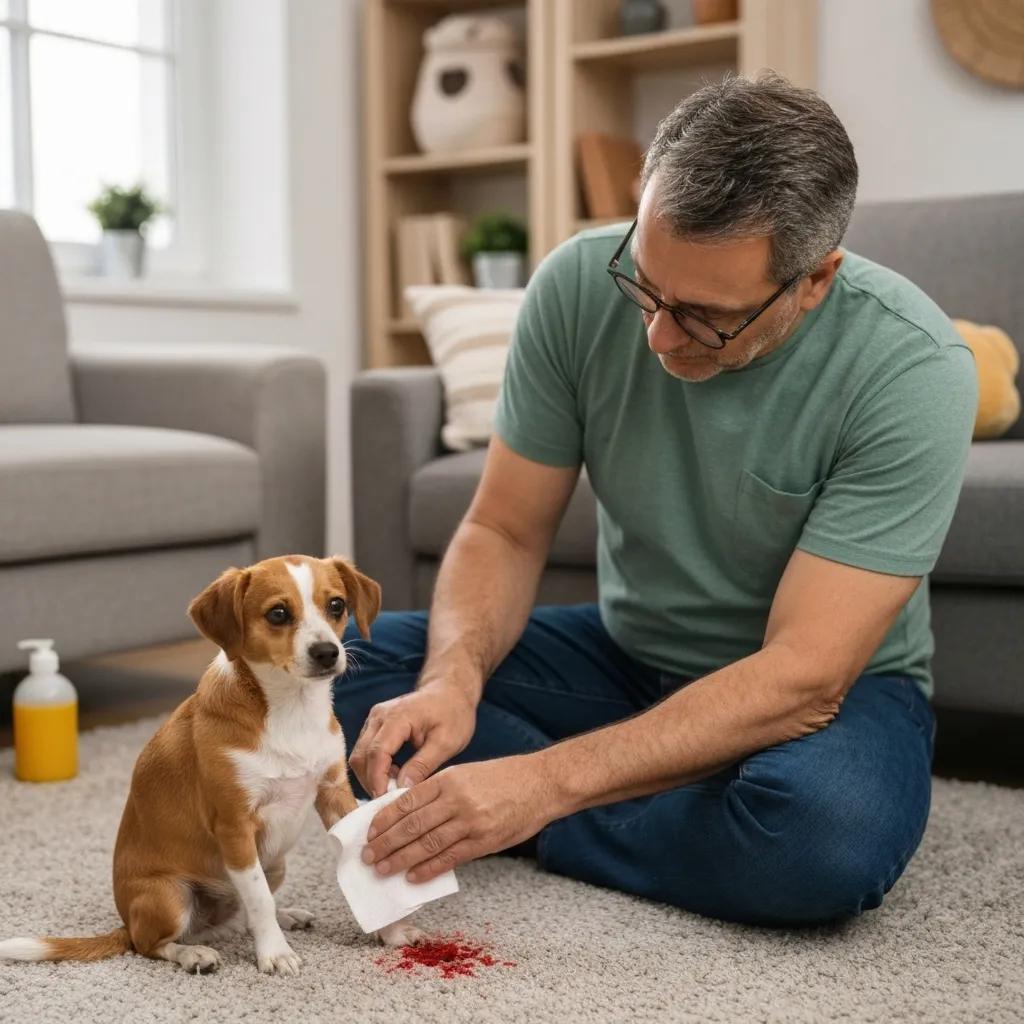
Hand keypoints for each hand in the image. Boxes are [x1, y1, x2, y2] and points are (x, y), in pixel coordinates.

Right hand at [348, 680, 477, 798]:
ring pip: (360, 754)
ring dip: (371, 775)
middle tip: (390, 800)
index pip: (377, 752)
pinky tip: (394, 774)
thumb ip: (423, 764)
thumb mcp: (446, 742)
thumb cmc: (453, 714)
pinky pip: (365, 750)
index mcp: (398, 716)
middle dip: (371, 781)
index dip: (378, 779)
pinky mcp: (375, 724)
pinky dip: (374, 767)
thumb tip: (402, 789)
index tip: (385, 801)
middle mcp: (379, 715)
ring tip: (395, 787)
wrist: (451, 691)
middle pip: (361, 755)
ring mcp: (375, 718)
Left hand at [360, 755, 551, 883]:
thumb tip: (408, 816)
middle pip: (412, 824)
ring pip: (426, 843)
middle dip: (386, 842)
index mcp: (449, 779)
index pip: (407, 801)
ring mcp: (470, 821)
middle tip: (368, 856)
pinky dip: (428, 868)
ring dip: (400, 859)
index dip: (385, 819)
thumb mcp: (466, 774)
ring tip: (382, 869)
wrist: (541, 784)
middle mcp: (456, 799)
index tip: (370, 832)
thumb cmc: (503, 778)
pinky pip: (450, 858)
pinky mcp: (484, 841)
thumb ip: (439, 792)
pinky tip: (412, 876)